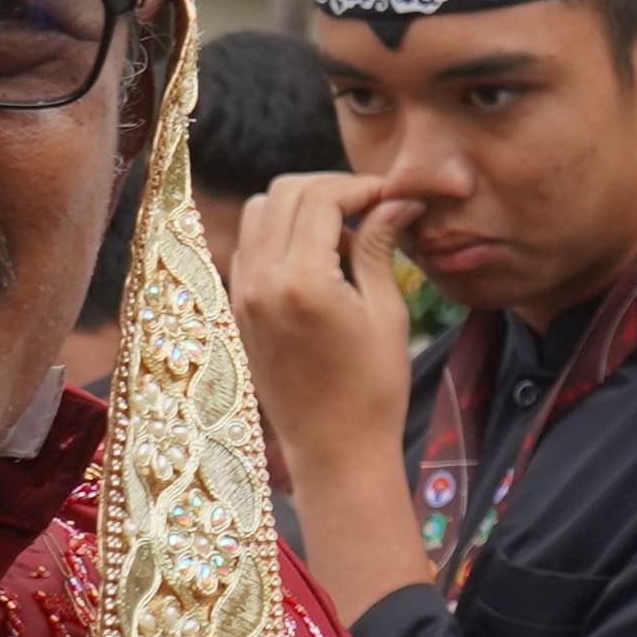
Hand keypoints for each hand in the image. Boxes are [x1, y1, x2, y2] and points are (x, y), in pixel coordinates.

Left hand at [223, 170, 420, 466]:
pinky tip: (321, 261)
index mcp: (301, 281)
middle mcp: (260, 281)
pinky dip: (282, 234)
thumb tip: (397, 200)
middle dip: (330, 189)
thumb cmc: (372, 389)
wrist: (334, 450)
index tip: (391, 195)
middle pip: (284, 193)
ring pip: (261, 212)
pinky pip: (252, 246)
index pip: (319, 197)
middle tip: (371, 206)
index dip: (359, 186)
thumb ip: (378, 247)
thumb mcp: (385, 313)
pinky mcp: (239, 308)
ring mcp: (242, 294)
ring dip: (301, 208)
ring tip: (344, 235)